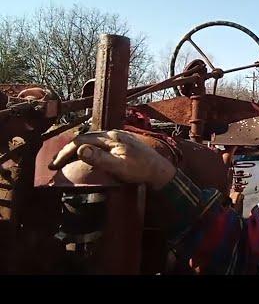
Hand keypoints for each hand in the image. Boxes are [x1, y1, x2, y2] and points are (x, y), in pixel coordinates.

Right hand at [49, 129, 175, 189]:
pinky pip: (100, 141)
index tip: (54, 165)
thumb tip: (80, 149)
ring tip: (66, 159)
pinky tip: (86, 154)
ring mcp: (119, 136)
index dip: (65, 152)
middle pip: (85, 137)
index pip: (81, 140)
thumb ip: (99, 158)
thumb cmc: (140, 170)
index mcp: (111, 137)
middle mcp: (114, 133)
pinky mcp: (123, 142)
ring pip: (92, 138)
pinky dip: (88, 147)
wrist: (160, 170)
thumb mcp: (118, 167)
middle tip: (55, 163)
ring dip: (78, 148)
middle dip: (68, 149)